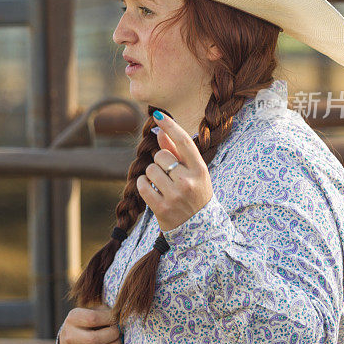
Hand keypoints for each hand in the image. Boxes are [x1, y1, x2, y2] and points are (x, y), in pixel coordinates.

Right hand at [59, 304, 122, 343]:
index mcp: (73, 318)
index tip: (116, 319)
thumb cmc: (87, 322)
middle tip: (119, 333)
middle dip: (112, 336)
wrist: (69, 338)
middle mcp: (69, 335)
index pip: (92, 318)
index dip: (108, 319)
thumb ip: (105, 312)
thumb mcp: (93, 311)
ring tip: (118, 343)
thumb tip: (120, 319)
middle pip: (94, 339)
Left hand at [137, 112, 214, 230]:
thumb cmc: (195, 193)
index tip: (158, 115)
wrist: (200, 228)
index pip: (184, 141)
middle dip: (159, 162)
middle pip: (161, 156)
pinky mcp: (162, 208)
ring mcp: (175, 196)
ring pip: (150, 170)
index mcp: (199, 169)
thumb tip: (161, 130)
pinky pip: (142, 185)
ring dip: (151, 174)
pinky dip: (143, 185)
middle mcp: (189, 181)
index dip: (170, 126)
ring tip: (161, 185)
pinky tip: (152, 191)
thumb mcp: (192, 172)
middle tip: (168, 174)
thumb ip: (177, 151)